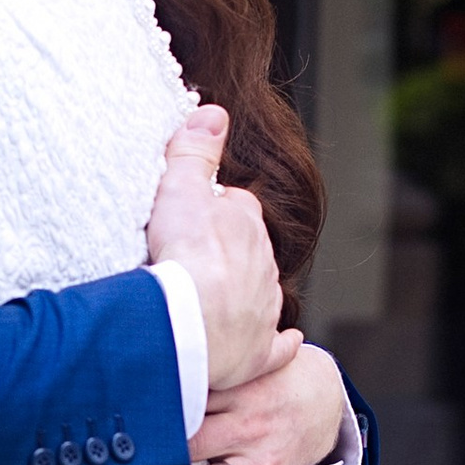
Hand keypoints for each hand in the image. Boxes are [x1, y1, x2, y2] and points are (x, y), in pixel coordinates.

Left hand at [123, 337, 349, 464]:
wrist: (324, 402)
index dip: (153, 410)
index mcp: (241, 392)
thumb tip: (148, 364)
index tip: (116, 420)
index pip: (191, 399)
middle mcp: (249, 429)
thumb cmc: (270, 380)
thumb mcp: (246, 362)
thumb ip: (206, 367)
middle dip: (154, 458)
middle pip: (195, 444)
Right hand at [144, 103, 279, 390]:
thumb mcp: (180, 187)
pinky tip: (285, 342)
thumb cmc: (183, 254)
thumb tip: (214, 112)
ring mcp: (263, 310)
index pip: (236, 207)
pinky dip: (281, 345)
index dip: (213, 211)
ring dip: (244, 295)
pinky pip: (276, 348)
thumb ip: (194, 150)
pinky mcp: (257, 353)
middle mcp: (264, 266)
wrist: (191, 321)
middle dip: (229, 254)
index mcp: (246, 225)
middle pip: (250, 252)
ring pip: (262, 295)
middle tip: (195, 261)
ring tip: (214, 301)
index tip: (191, 219)